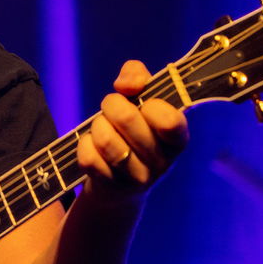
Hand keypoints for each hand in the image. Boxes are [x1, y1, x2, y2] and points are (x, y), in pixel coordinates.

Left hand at [75, 60, 188, 202]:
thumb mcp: (142, 98)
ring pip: (105, 139)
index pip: (168, 120)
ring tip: (103, 128)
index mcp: (178, 139)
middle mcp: (162, 163)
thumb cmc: (133, 129)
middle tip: (112, 109)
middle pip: (126, 118)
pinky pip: (88, 156)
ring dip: (98, 125)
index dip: (149, 104)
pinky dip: (84, 144)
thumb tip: (125, 85)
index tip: (144, 104)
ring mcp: (137, 178)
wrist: (119, 180)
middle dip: (111, 104)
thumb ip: (137, 76)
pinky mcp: (111, 187)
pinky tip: (94, 146)